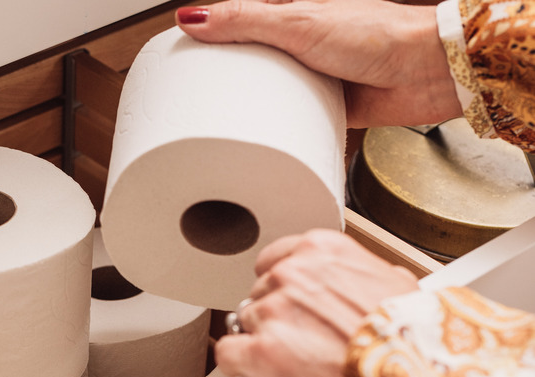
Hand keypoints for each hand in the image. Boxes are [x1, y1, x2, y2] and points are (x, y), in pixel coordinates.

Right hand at [175, 0, 462, 128]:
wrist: (424, 72)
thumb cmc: (377, 35)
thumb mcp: (298, 21)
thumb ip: (245, 20)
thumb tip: (193, 16)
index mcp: (288, 15)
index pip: (234, 22)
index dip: (206, 36)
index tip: (179, 55)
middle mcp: (297, 44)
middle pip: (247, 60)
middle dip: (222, 77)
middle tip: (192, 95)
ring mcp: (310, 76)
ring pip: (268, 91)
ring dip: (249, 104)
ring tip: (219, 120)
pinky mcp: (325, 105)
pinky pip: (292, 117)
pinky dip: (278, 125)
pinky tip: (261, 134)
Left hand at [215, 229, 418, 376]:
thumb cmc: (411, 337)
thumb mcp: (397, 286)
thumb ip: (364, 273)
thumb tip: (369, 279)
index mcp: (321, 250)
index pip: (275, 259)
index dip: (281, 285)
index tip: (289, 301)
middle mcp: (291, 274)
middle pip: (261, 292)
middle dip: (277, 314)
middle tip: (303, 337)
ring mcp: (273, 311)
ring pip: (245, 320)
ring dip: (263, 339)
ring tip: (296, 359)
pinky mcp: (260, 351)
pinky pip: (229, 352)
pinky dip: (241, 365)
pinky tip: (262, 372)